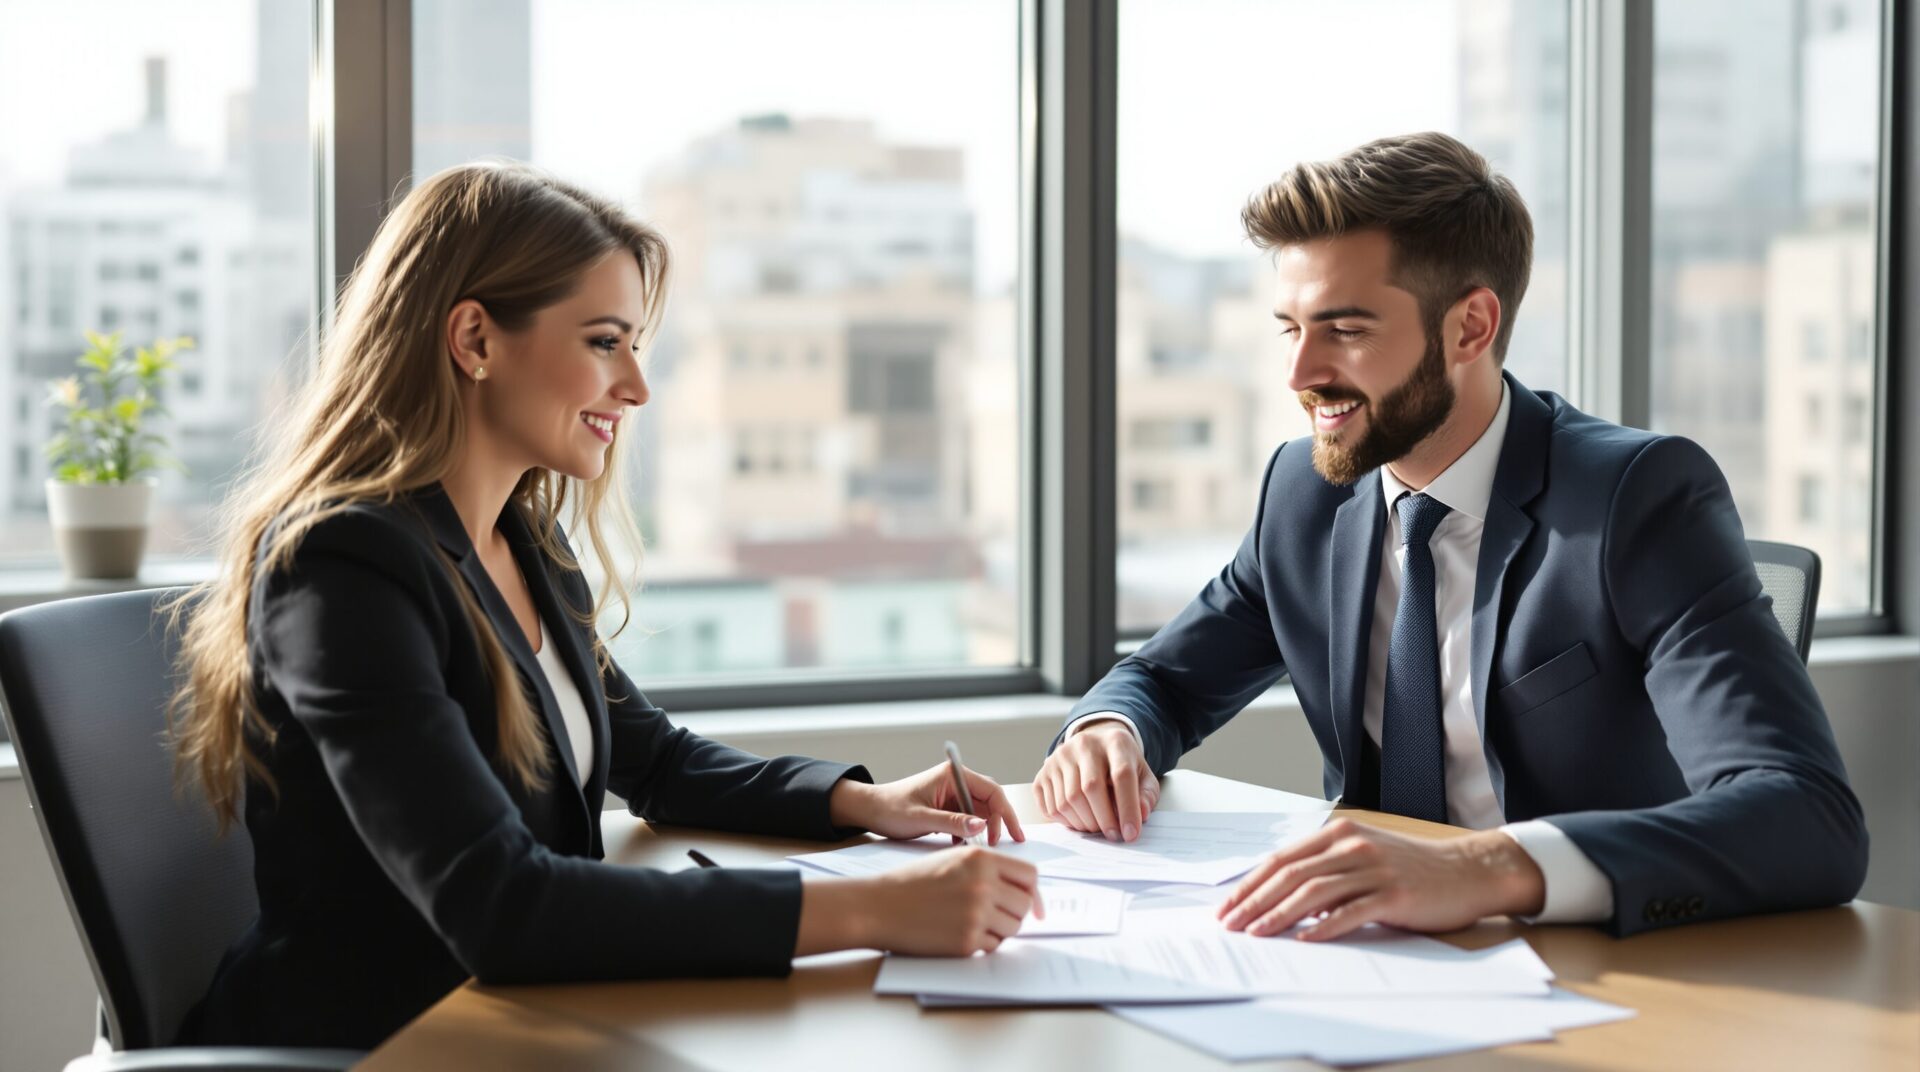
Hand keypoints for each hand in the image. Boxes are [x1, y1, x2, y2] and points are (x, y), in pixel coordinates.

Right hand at [795, 847, 1043, 956]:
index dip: (1032, 890)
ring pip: (1013, 927)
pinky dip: (984, 944)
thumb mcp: (953, 860)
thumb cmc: (913, 882)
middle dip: (1016, 912)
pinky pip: (993, 946)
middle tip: (997, 915)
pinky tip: (961, 933)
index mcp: (982, 859)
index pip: (1030, 875)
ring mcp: (976, 914)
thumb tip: (1022, 889)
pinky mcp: (966, 941)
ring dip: (1001, 929)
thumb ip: (988, 869)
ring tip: (974, 923)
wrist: (878, 906)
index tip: (1032, 903)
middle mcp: (983, 884)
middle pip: (1025, 904)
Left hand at [830, 764, 1026, 845]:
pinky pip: (968, 818)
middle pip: (990, 800)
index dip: (1005, 812)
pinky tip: (963, 846)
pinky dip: (971, 832)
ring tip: (982, 848)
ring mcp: (952, 794)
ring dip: (984, 829)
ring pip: (981, 811)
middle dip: (998, 822)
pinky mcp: (948, 806)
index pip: (991, 790)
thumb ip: (952, 822)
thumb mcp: (922, 818)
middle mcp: (956, 781)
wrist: (870, 810)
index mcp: (952, 775)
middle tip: (1002, 846)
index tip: (1012, 835)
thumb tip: (981, 827)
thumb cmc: (891, 808)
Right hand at [1032, 719, 1159, 841]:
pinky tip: (1079, 821)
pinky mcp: (1043, 773)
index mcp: (1115, 741)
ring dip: (1084, 824)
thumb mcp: (1142, 775)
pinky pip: (1050, 807)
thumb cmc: (1121, 765)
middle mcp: (1083, 744)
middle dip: (1104, 820)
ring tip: (1097, 827)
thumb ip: (1147, 795)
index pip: (1122, 775)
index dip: (1128, 808)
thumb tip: (1142, 815)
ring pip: (1068, 800)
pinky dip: (1066, 822)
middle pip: (1090, 788)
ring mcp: (1059, 757)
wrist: (1094, 748)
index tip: (1131, 834)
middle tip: (1113, 835)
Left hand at [1215, 818, 1545, 940]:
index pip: (1282, 859)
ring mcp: (1374, 868)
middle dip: (1254, 901)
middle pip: (1291, 874)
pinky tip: (1303, 940)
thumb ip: (1326, 870)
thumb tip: (1280, 900)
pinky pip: (1350, 911)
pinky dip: (1323, 927)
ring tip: (1256, 934)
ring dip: (1279, 915)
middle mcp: (1352, 846)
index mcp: (1339, 834)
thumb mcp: (1363, 857)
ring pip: (1314, 891)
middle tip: (1230, 924)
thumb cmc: (1412, 868)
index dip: (1250, 884)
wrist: (1467, 872)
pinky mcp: (1394, 894)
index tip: (1228, 906)